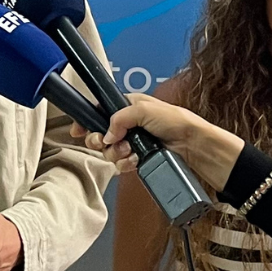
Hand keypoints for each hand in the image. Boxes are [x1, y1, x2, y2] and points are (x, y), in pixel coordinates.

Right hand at [72, 94, 245, 191]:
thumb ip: (120, 118)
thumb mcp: (145, 109)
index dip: (87, 120)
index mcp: (128, 106)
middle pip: (100, 134)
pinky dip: (124, 164)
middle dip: (101, 141)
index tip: (78, 129)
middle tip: (107, 142)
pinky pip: (121, 164)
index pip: (99, 110)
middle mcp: (128, 124)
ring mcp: (133, 142)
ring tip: (130, 151)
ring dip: (116, 154)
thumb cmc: (176, 121)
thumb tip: (107, 133)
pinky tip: (134, 161)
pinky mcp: (138, 158)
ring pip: (110, 151)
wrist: (193, 144)